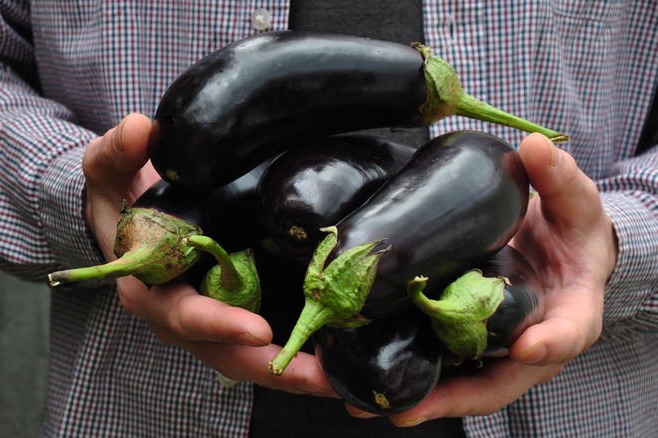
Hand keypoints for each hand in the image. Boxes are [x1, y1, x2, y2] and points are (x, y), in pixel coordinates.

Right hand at [82, 114, 333, 395]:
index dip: (219, 324)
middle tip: (322, 377)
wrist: (129, 211)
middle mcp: (182, 317)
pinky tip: (342, 356)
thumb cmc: (121, 195)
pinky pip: (267, 344)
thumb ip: (116, 153)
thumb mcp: (109, 171)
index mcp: (150, 291)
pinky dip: (302, 352)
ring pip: (252, 359)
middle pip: (227, 354)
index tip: (259, 330)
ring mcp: (212, 320)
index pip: (185, 315)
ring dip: (297, 372)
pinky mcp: (236, 311)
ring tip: (344, 381)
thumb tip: (139, 129)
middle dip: (274, 369)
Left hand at [351, 132, 617, 425]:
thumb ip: (560, 178)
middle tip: (404, 411)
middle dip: (451, 399)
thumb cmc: (570, 230)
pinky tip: (357, 370)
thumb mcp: (575, 203)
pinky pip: (433, 357)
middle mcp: (527, 341)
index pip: (567, 332)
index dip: (551, 342)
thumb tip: (535, 147)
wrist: (552, 242)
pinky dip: (401, 368)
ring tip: (362, 403)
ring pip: (457, 380)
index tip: (530, 345)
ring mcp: (490, 343)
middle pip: (495, 382)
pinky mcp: (460, 333)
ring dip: (414, 397)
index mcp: (568, 312)